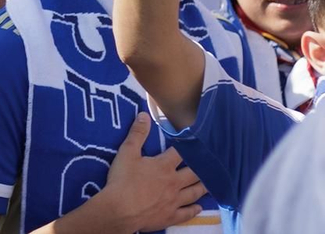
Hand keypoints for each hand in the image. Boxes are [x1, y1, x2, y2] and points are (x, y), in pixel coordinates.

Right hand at [93, 114, 204, 230]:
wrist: (121, 209)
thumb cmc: (123, 180)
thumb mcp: (127, 153)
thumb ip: (137, 134)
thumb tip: (145, 115)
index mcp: (164, 166)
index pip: (180, 154)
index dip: (188, 148)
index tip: (196, 144)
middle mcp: (174, 183)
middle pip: (193, 175)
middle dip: (201, 170)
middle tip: (210, 167)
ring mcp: (174, 201)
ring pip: (193, 193)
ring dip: (202, 189)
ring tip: (208, 185)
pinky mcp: (171, 216)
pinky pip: (187, 213)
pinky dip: (194, 210)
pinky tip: (199, 208)